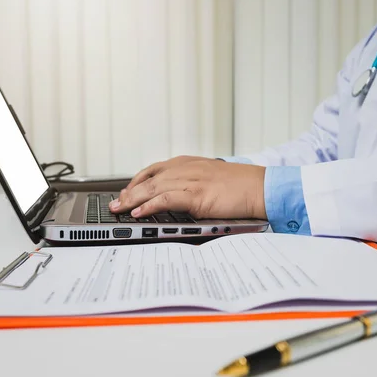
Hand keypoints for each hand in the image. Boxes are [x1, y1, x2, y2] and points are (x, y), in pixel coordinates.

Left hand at [110, 159, 266, 219]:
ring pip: (152, 188)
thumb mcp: (211, 177)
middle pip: (149, 179)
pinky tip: (138, 213)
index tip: (126, 192)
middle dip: (129, 192)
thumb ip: (193, 182)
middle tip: (115, 204)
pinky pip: (166, 199)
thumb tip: (177, 196)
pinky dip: (149, 206)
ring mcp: (191, 180)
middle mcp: (186, 168)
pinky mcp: (197, 195)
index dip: (136, 181)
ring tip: (119, 210)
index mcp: (189, 163)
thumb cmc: (240, 185)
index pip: (154, 169)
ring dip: (132, 200)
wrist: (261, 187)